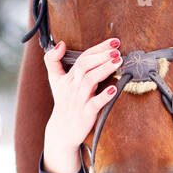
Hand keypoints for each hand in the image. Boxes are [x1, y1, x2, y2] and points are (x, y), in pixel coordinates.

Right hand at [44, 37, 121, 159]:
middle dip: (101, 56)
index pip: (83, 57)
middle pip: (84, 65)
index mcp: (68, 77)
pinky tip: (114, 89)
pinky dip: (104, 96)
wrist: (62, 131)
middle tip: (117, 50)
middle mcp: (73, 86)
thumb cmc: (63, 103)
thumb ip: (53, 61)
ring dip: (104, 69)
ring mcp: (79, 100)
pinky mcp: (86, 114)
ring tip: (118, 62)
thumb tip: (61, 44)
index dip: (98, 48)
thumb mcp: (54, 81)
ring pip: (90, 80)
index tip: (114, 42)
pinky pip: (94, 103)